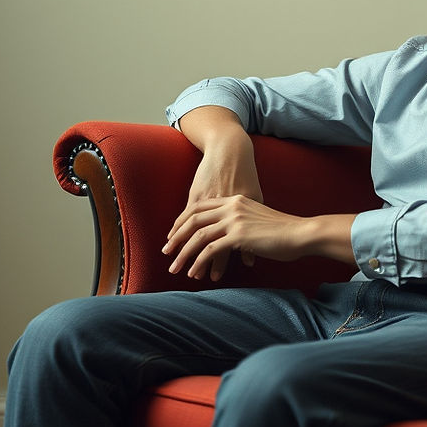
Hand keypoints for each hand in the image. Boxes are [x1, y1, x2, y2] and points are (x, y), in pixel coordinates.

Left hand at [163, 196, 306, 280]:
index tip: (173, 236)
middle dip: (177, 238)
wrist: (300, 232)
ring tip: (175, 268)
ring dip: (183, 253)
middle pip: (193, 220)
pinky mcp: (239, 235)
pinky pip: (211, 249)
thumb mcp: (257, 216)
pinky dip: (199, 262)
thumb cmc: (282, 230)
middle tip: (166, 253)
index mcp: (235, 199)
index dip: (182, 222)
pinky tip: (194, 272)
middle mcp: (232, 206)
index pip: (199, 207)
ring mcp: (235, 219)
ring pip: (199, 236)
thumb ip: (241, 219)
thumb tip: (228, 233)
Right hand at [167, 107, 264, 278]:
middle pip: (211, 238)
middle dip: (202, 258)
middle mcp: (224, 206)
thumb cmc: (246, 176)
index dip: (222, 259)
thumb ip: (251, 226)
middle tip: (196, 276)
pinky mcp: (196, 193)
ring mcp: (208, 199)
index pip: (230, 240)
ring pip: (195, 228)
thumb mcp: (254, 199)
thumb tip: (250, 257)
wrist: (231, 150)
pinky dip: (178, 229)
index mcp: (240, 209)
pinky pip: (185, 215)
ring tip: (177, 263)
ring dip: (184, 247)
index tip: (217, 276)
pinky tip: (172, 242)